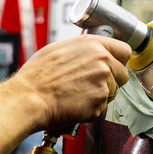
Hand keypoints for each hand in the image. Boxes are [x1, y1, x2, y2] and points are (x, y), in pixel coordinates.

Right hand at [0, 35, 130, 131]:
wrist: (28, 98)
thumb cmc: (37, 76)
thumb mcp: (59, 49)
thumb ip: (84, 50)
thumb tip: (94, 52)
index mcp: (94, 45)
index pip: (124, 51)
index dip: (119, 60)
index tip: (115, 66)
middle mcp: (103, 61)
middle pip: (123, 73)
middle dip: (112, 80)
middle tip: (92, 84)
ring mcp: (104, 81)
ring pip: (114, 91)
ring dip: (101, 94)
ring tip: (78, 94)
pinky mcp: (100, 100)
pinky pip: (103, 106)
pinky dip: (92, 108)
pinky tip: (76, 103)